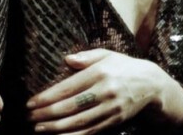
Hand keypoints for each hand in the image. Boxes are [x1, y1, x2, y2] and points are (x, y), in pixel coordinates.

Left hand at [26, 49, 182, 133]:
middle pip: (72, 107)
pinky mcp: (116, 121)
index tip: (31, 102)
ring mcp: (111, 109)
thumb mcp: (106, 55)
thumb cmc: (122, 66)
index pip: (67, 88)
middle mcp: (105, 92)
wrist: (152, 84)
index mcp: (99, 73)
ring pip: (81, 122)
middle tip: (30, 117)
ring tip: (39, 128)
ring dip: (58, 128)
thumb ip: (86, 56)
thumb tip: (66, 59)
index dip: (47, 97)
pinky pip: (93, 131)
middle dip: (48, 114)